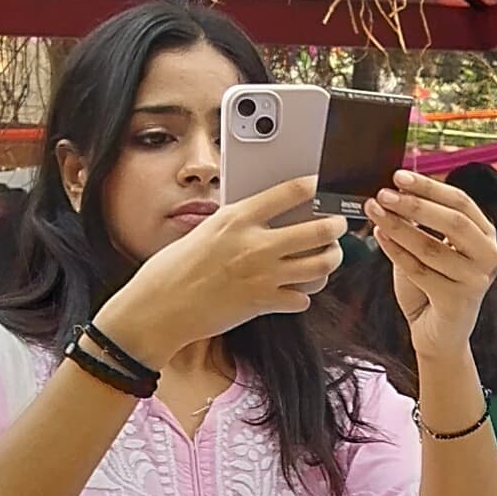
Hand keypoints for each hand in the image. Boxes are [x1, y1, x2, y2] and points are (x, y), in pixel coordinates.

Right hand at [106, 180, 342, 359]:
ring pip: (322, 265)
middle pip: (320, 230)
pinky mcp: (264, 303)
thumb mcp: (205, 231)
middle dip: (336, 226)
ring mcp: (264, 275)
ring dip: (330, 260)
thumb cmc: (174, 268)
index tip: (322, 187)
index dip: (314, 187)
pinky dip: (303, 295)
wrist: (159, 308)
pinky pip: (303, 298)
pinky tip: (296, 290)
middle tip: (337, 226)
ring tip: (326, 257)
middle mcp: (255, 245)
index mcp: (237, 219)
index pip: (290, 192)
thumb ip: (238, 224)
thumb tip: (264, 217)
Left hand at [369, 172, 496, 362]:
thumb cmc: (432, 287)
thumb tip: (396, 190)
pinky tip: (379, 237)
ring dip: (398, 226)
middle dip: (415, 204)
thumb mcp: (431, 248)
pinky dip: (395, 252)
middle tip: (383, 194)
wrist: (438, 335)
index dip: (430, 187)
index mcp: (486, 236)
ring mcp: (476, 280)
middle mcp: (489, 256)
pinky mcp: (458, 301)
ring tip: (374, 212)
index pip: (462, 202)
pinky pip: (420, 271)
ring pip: (431, 247)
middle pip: (453, 222)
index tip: (399, 176)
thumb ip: (423, 223)